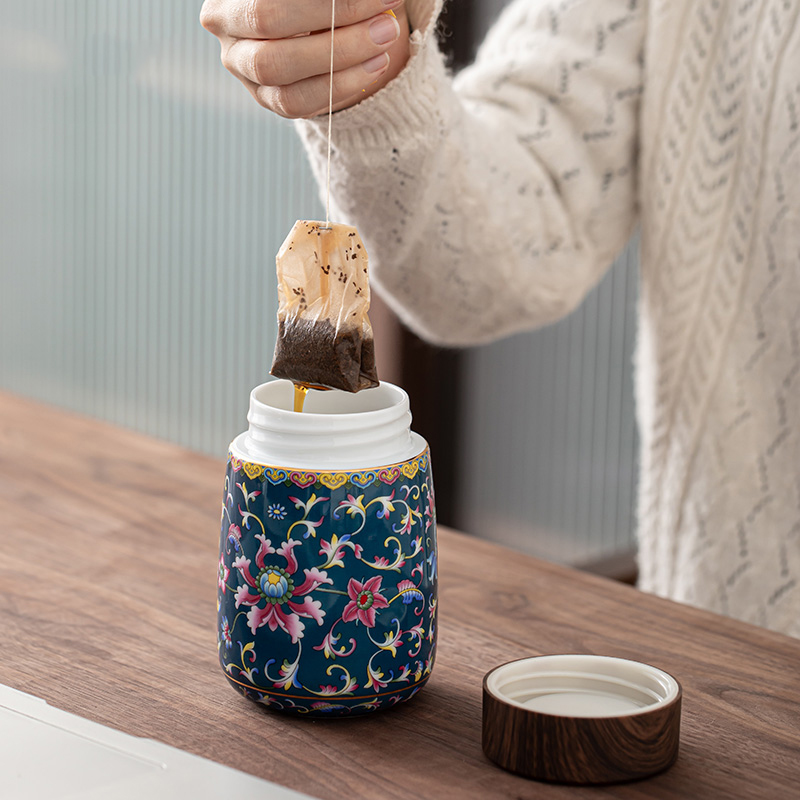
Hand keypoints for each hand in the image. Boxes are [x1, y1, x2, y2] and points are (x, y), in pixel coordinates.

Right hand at [200, 0, 410, 118]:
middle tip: (385, 22)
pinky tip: (375, 66)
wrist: (312, 22)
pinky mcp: (265, 97)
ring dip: (340, 57)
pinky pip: (297, 103)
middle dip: (334, 20)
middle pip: (268, 22)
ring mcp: (242, 66)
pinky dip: (341, 86)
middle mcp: (225, 24)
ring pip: (281, 73)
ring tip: (385, 40)